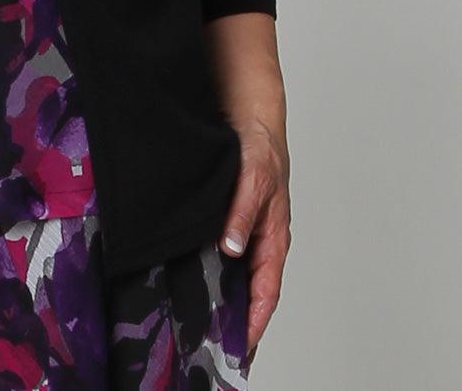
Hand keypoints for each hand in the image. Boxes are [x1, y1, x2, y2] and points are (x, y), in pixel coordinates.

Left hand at [217, 115, 290, 367]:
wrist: (250, 117)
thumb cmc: (261, 148)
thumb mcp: (253, 179)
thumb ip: (243, 213)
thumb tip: (232, 248)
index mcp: (274, 237)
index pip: (266, 291)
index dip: (253, 321)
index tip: (238, 348)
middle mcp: (261, 239)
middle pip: (250, 290)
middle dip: (236, 319)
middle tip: (213, 346)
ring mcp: (246, 231)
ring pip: (235, 274)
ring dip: (222, 297)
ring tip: (199, 323)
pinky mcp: (230, 220)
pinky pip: (222, 254)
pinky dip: (211, 270)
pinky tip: (190, 277)